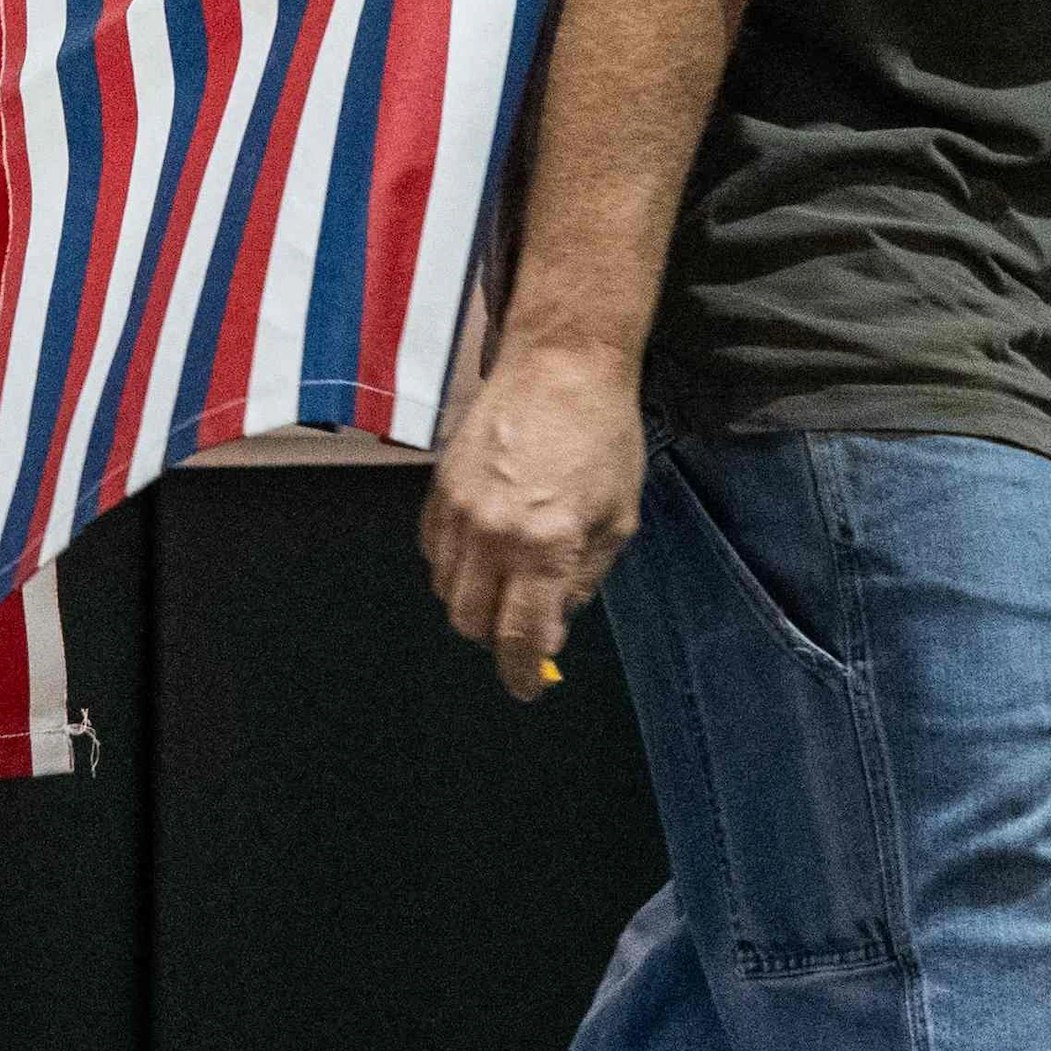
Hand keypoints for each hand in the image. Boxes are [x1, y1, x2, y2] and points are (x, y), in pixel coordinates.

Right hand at [422, 341, 645, 700]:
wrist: (561, 364)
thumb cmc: (602, 437)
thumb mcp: (617, 517)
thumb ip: (584, 578)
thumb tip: (555, 622)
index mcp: (546, 546)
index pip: (519, 637)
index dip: (522, 674)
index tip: (528, 687)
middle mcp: (494, 534)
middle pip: (472, 621)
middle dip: (497, 637)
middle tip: (523, 624)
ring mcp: (459, 509)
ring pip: (447, 589)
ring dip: (474, 600)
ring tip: (506, 579)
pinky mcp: (439, 486)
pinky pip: (432, 550)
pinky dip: (454, 564)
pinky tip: (484, 548)